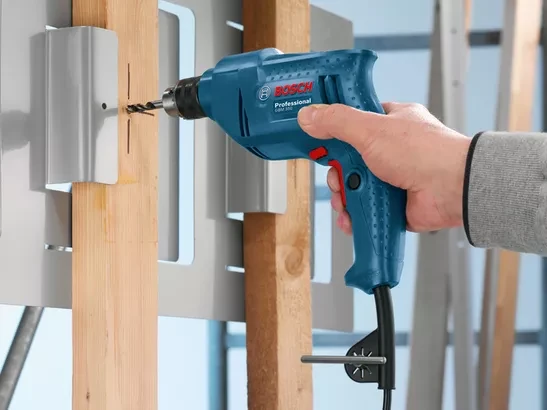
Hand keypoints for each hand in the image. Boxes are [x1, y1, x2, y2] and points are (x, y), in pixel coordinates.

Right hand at [297, 102, 470, 233]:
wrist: (452, 189)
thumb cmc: (425, 152)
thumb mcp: (371, 129)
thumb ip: (337, 121)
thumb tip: (310, 115)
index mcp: (389, 122)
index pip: (351, 122)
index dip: (333, 132)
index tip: (317, 140)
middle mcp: (390, 150)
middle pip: (347, 160)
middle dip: (338, 173)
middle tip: (339, 176)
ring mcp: (392, 177)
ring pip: (353, 186)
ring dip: (344, 196)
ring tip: (347, 199)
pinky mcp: (392, 202)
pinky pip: (364, 208)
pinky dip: (355, 215)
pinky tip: (352, 216)